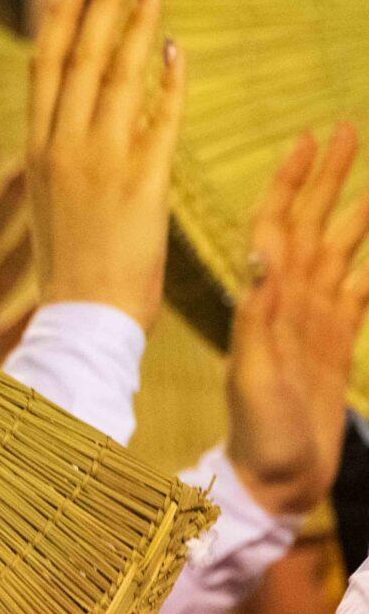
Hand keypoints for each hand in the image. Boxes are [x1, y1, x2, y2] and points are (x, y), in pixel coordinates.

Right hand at [28, 0, 185, 328]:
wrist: (83, 319)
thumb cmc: (66, 268)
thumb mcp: (44, 204)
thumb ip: (54, 155)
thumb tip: (59, 119)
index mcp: (36, 150)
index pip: (45, 64)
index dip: (59, 11)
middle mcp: (63, 148)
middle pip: (81, 55)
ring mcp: (102, 163)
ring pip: (119, 75)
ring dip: (137, 22)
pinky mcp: (142, 182)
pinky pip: (160, 119)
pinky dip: (168, 82)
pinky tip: (176, 48)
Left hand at [224, 127, 368, 516]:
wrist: (274, 483)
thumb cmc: (260, 437)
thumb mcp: (255, 376)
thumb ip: (258, 319)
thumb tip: (260, 257)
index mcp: (268, 304)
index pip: (278, 227)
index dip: (291, 183)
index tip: (308, 139)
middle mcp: (291, 304)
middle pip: (311, 225)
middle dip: (327, 178)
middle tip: (345, 129)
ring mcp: (314, 321)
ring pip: (339, 250)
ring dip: (352, 211)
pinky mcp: (335, 344)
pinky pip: (361, 290)